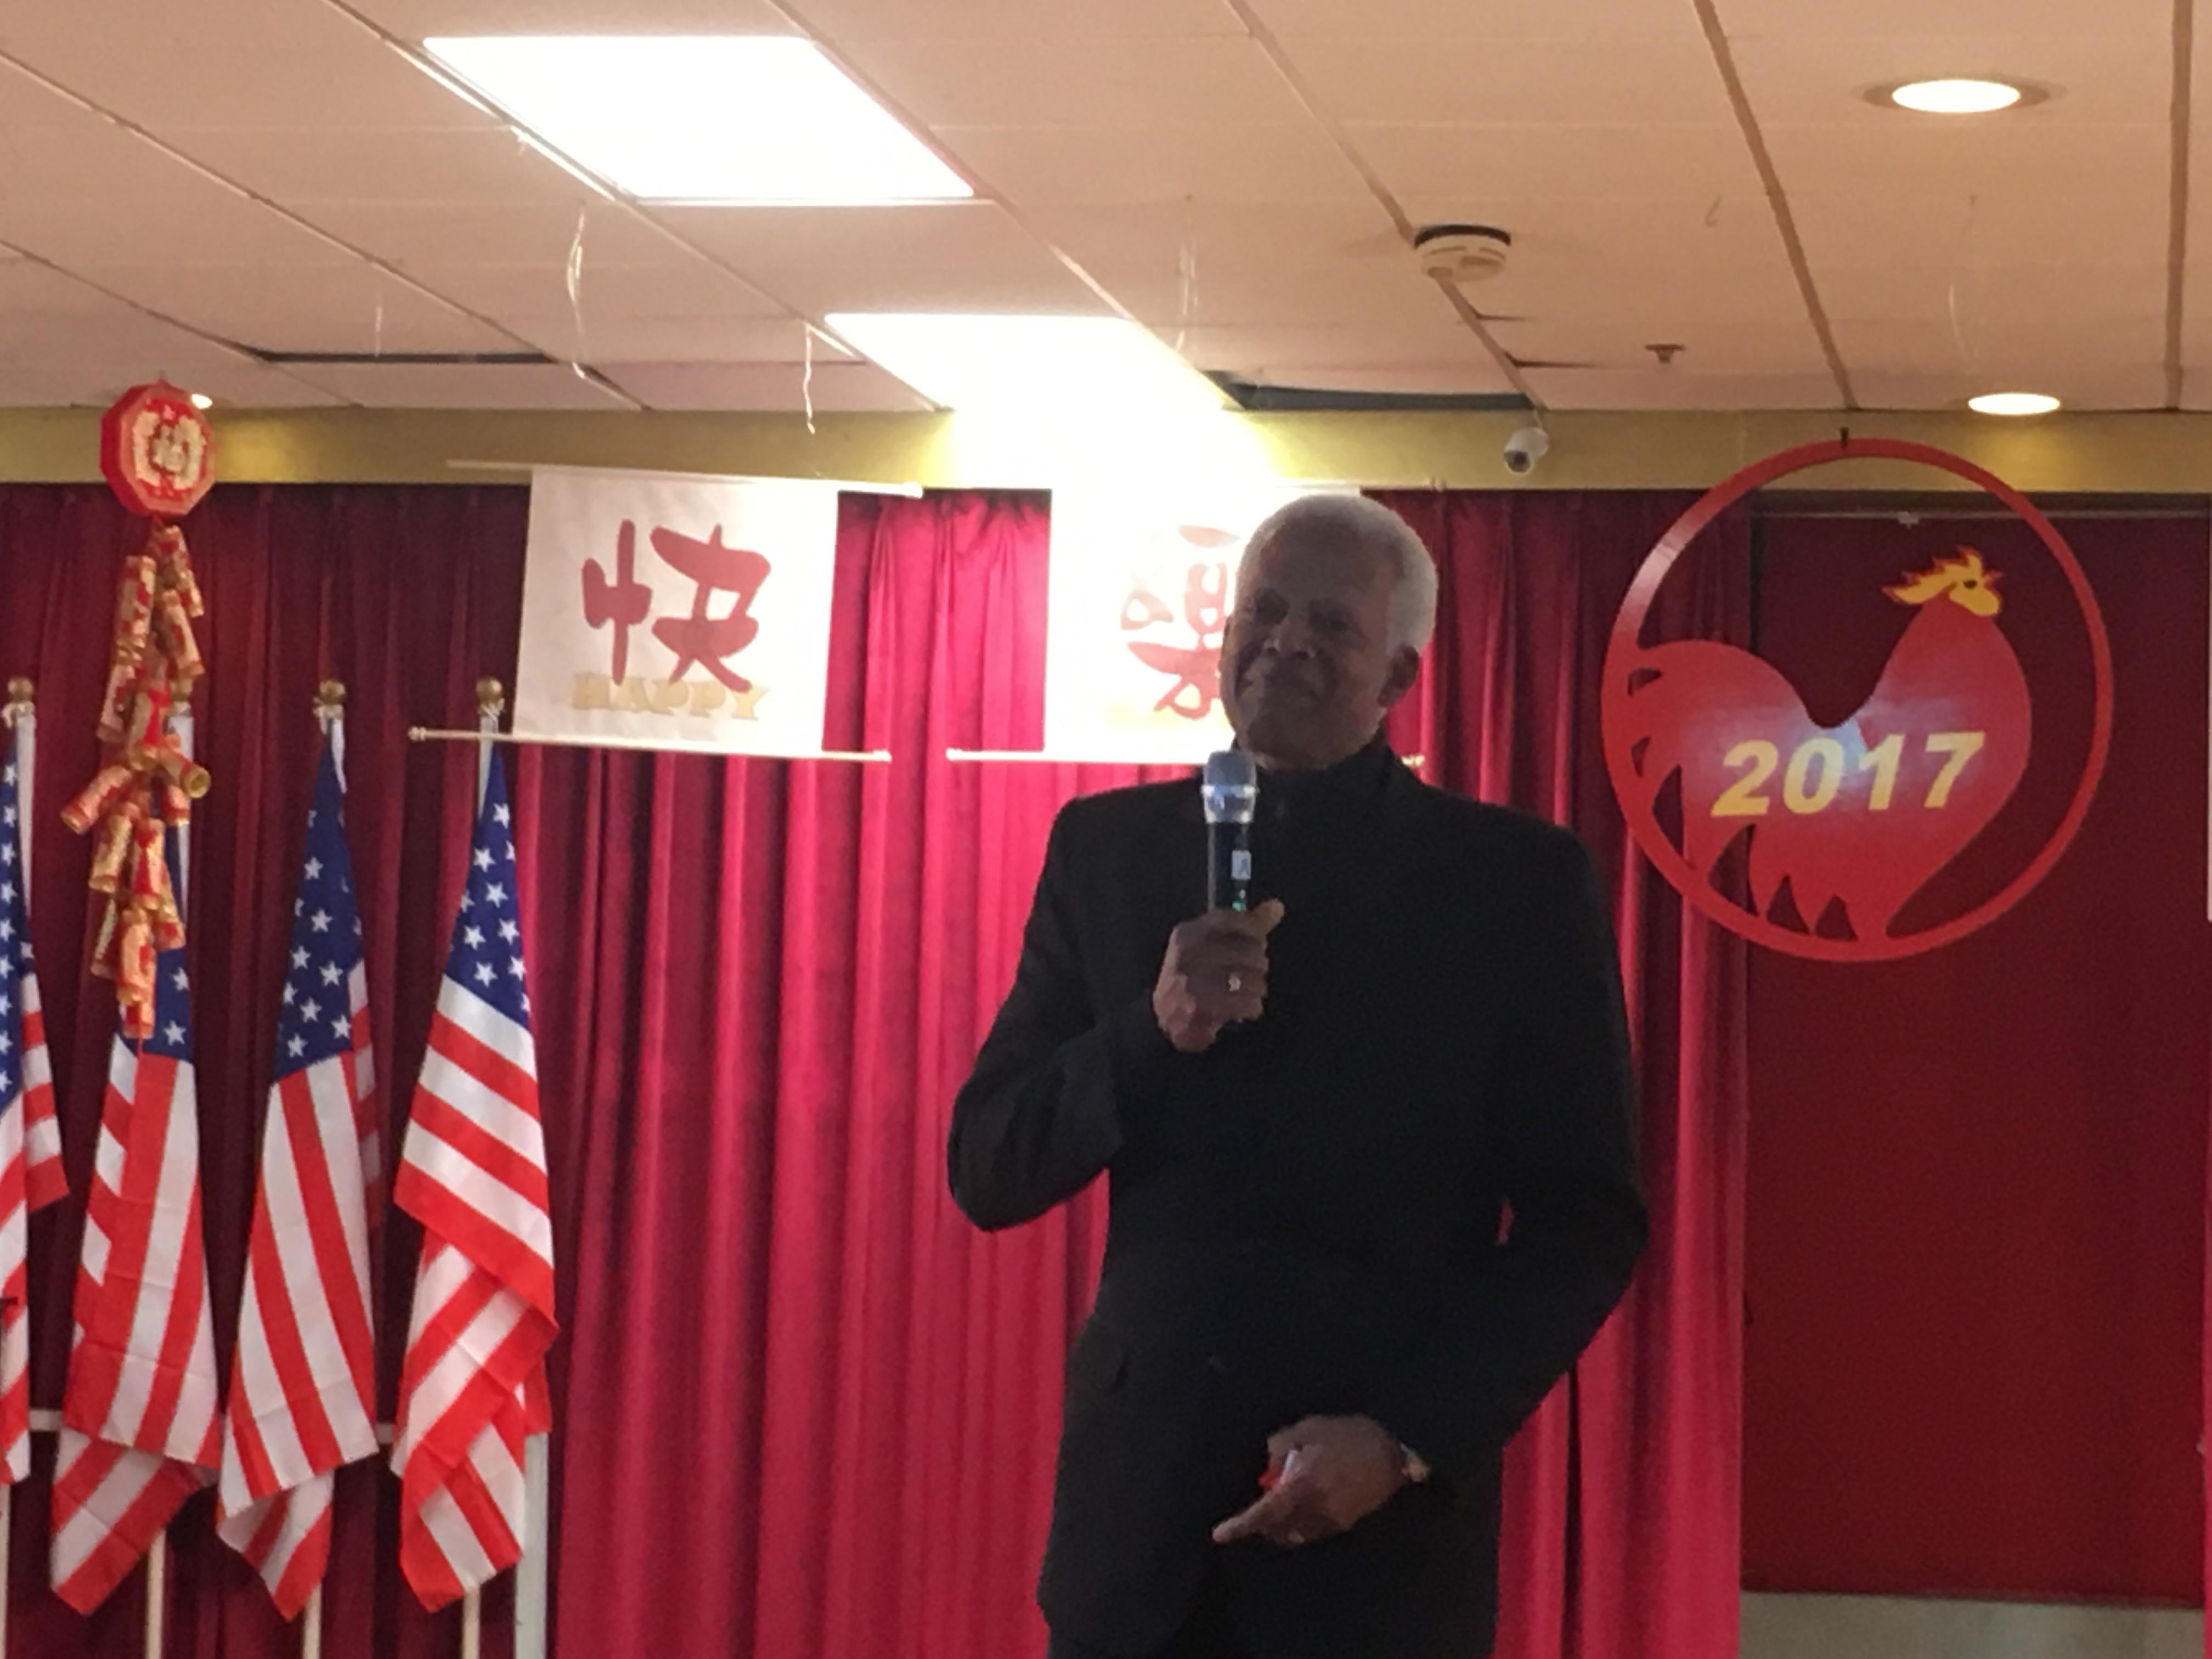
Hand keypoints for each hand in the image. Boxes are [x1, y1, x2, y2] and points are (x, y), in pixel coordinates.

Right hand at [1152, 900, 1285, 1053]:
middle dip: (1258, 963)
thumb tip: (1276, 907)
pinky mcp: (1198, 1008)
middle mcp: (1187, 954)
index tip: (1261, 940)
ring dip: (1257, 987)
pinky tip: (1249, 1006)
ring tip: (1252, 991)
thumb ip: (1246, 925)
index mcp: (1188, 933)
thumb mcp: (1212, 944)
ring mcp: (1190, 981)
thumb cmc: (1194, 976)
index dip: (1253, 928)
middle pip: (1244, 950)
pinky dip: (1252, 1005)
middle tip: (1255, 971)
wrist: (1166, 1016)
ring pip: (1246, 977)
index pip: (1229, 919)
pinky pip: (1242, 1002)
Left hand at [1211, 1414, 1405, 1548]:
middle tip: (1257, 1504)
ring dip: (1282, 1523)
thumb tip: (1269, 1467)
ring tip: (1283, 1498)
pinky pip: (1313, 1530)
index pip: (1265, 1513)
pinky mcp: (1345, 1524)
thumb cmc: (1348, 1435)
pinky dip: (1301, 1521)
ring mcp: (1332, 1521)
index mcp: (1304, 1485)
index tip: (1220, 1534)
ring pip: (1295, 1534)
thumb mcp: (1308, 1428)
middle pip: (1278, 1530)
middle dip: (1262, 1522)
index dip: (1241, 1525)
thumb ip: (1281, 1447)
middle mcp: (1316, 1510)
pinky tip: (1306, 1499)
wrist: (1394, 1451)